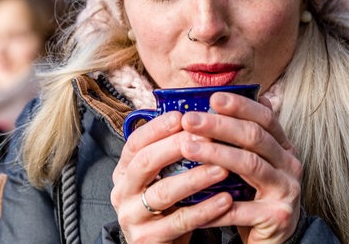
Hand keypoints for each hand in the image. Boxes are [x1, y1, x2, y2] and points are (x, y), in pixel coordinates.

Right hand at [111, 111, 232, 242]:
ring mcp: (132, 217)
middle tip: (205, 137)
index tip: (182, 116)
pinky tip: (226, 199)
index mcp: (124, 171)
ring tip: (223, 168)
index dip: (157, 128)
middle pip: (145, 162)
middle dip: (175, 146)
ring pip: (163, 192)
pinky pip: (179, 221)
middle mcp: (122, 192)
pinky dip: (204, 210)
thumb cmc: (169, 207)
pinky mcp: (147, 239)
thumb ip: (175, 154)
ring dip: (195, 178)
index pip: (135, 143)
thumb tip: (203, 117)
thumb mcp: (164, 178)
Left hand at [179, 92, 302, 243]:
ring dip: (215, 153)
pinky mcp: (278, 217)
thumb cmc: (254, 198)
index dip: (241, 105)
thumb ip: (241, 139)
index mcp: (284, 148)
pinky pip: (240, 208)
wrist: (272, 242)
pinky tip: (191, 199)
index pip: (265, 118)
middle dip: (220, 125)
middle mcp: (291, 165)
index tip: (212, 97)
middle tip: (190, 119)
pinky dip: (213, 204)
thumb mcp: (252, 164)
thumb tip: (218, 100)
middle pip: (255, 137)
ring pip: (249, 165)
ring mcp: (287, 191)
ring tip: (187, 147)